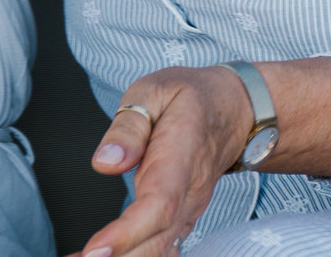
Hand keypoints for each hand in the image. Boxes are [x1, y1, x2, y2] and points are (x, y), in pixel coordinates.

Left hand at [76, 64, 254, 256]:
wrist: (237, 109)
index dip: (129, 232)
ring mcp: (189, 209)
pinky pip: (160, 250)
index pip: (160, 203)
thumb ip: (128, 125)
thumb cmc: (192, 98)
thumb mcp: (155, 90)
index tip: (94, 250)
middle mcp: (190, 190)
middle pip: (158, 240)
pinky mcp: (181, 219)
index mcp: (181, 154)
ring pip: (159, 251)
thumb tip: (106, 162)